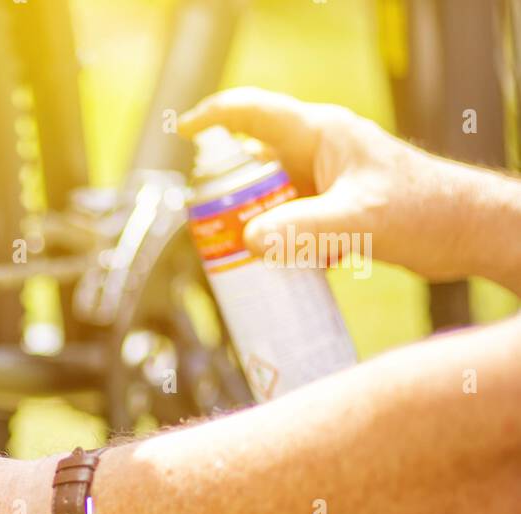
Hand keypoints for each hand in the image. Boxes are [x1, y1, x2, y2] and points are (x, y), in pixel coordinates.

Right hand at [178, 86, 484, 281]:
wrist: (467, 231)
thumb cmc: (426, 211)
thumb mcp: (360, 221)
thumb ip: (303, 229)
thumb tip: (248, 240)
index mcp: (321, 134)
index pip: (253, 113)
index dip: (212, 117)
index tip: (180, 134)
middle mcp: (318, 151)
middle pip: (253, 163)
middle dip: (225, 194)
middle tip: (211, 228)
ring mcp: (325, 180)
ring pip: (268, 196)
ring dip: (251, 223)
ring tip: (239, 255)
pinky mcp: (333, 208)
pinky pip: (288, 219)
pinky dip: (276, 240)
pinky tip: (278, 267)